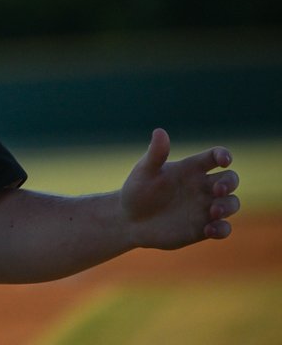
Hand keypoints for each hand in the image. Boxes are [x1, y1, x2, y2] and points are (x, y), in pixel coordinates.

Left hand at [120, 128, 239, 248]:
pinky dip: (222, 229)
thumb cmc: (137, 190)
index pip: (215, 157)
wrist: (130, 219)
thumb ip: (156, 153)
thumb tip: (160, 131)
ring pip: (232, 203)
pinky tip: (208, 229)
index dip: (224, 155)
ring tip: (213, 211)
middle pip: (230, 179)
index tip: (224, 161)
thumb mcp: (145, 171)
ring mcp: (205, 208)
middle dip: (230, 183)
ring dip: (228, 206)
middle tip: (217, 189)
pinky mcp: (203, 228)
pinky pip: (224, 228)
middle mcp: (202, 186)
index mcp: (191, 168)